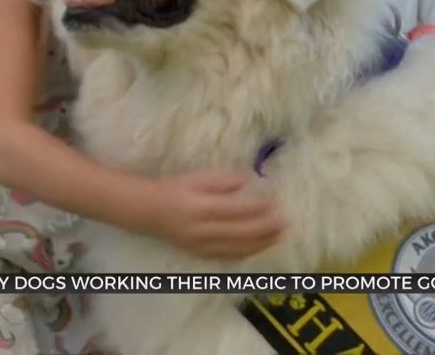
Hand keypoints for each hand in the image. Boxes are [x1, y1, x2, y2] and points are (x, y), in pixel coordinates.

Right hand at [145, 171, 287, 260]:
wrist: (149, 212)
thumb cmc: (176, 189)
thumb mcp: (197, 177)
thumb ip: (223, 180)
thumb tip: (249, 181)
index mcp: (201, 207)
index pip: (236, 210)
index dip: (258, 207)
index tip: (276, 200)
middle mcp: (202, 230)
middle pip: (241, 232)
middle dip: (266, 228)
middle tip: (286, 222)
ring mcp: (202, 246)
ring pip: (238, 248)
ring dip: (262, 243)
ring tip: (280, 236)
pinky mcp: (201, 255)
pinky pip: (228, 257)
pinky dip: (247, 253)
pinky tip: (260, 247)